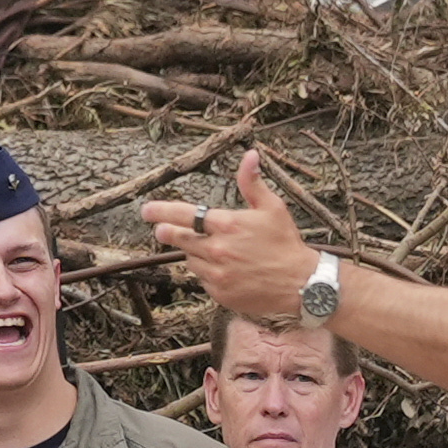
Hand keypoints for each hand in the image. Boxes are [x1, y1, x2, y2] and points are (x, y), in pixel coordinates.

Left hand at [140, 151, 318, 323]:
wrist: (301, 283)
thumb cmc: (285, 243)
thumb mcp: (273, 207)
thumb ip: (252, 183)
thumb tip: (249, 155)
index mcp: (228, 225)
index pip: (185, 215)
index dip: (161, 211)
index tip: (146, 210)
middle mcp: (218, 249)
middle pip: (180, 238)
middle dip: (167, 233)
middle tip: (161, 230)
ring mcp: (217, 273)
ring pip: (190, 259)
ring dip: (194, 253)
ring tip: (214, 251)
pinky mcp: (219, 292)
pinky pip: (202, 279)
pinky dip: (207, 272)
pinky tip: (224, 269)